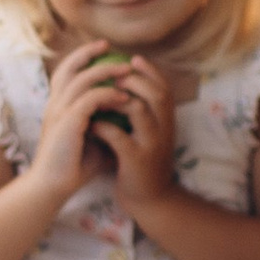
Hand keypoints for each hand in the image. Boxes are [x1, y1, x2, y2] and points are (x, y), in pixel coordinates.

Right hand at [33, 41, 122, 198]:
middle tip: (110, 46)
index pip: (66, 72)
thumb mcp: (93, 139)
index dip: (82, 58)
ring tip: (126, 70)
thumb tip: (128, 115)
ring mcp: (58, 112)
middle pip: (68, 67)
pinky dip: (107, 95)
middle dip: (89, 53)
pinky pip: (89, 99)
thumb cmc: (74, 167)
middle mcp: (55, 104)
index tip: (104, 50)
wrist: (53, 187)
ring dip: (105, 72)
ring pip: (81, 80)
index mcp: (58, 106)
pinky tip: (124, 97)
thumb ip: (105, 123)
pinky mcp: (67, 123)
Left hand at [87, 52, 178, 209]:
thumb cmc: (142, 162)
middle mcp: (165, 130)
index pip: (165, 88)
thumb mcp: (149, 135)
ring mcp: (152, 145)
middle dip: (135, 80)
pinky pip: (119, 137)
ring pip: (139, 111)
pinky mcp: (136, 161)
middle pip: (157, 94)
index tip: (133, 58)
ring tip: (99, 97)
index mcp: (167, 122)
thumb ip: (143, 113)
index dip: (151, 71)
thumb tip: (127, 84)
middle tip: (115, 75)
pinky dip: (104, 127)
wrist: (150, 200)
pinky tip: (92, 124)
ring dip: (117, 99)